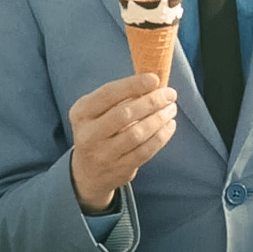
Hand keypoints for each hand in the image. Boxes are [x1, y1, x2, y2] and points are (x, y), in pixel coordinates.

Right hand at [69, 73, 177, 213]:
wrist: (88, 172)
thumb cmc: (99, 131)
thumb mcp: (97, 112)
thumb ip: (118, 97)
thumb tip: (153, 82)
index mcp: (81, 113)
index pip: (108, 94)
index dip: (133, 85)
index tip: (155, 79)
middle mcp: (88, 135)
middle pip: (124, 114)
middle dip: (152, 101)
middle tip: (170, 94)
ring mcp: (103, 155)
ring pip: (136, 134)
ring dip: (159, 119)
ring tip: (171, 109)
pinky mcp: (119, 170)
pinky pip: (144, 151)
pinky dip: (161, 136)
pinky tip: (169, 125)